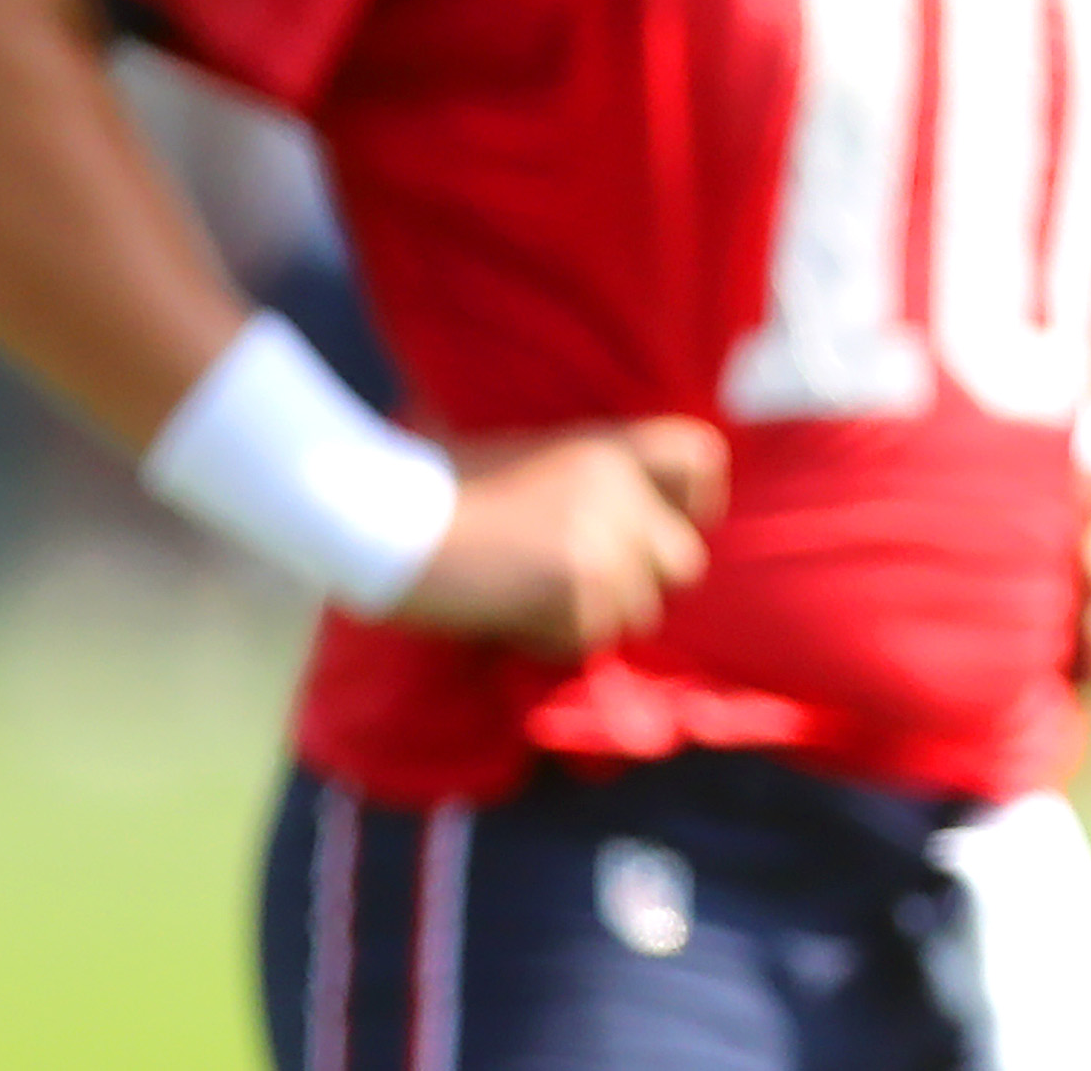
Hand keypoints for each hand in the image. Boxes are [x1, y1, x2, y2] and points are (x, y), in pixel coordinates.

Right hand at [391, 417, 727, 659]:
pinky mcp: (578, 589)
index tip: (671, 525)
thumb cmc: (441, 488)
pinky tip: (508, 613)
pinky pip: (590, 641)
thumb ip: (591, 486)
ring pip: (637, 613)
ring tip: (525, 597)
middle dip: (638, 585)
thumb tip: (631, 531)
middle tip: (575, 586)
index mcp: (608, 450)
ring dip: (590, 620)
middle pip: (683, 561)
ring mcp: (604, 542)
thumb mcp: (532, 460)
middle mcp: (619, 491)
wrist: (387, 518)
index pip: (702, 459)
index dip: (698, 500)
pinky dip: (553, 641)